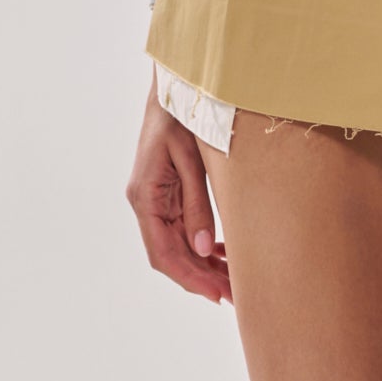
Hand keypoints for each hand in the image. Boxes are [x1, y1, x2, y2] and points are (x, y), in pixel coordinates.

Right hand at [127, 84, 231, 303]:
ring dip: (203, 264)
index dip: (190, 277)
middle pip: (170, 254)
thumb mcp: (193, 160)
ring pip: (177, 244)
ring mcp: (156, 198)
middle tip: (235, 296)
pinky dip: (202, 244)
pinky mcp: (167, 191)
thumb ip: (197, 205)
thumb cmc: (184, 114)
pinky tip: (224, 252)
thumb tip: (204, 249)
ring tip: (235, 279)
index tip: (217, 295)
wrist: (179, 84)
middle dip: (201, 277)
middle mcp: (146, 201)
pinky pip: (182, 228)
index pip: (163, 252)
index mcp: (146, 196)